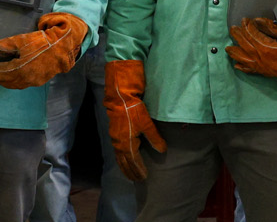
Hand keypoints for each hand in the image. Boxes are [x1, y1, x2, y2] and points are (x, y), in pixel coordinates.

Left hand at [0, 13, 89, 89]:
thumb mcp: (21, 40)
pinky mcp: (39, 81)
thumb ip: (4, 46)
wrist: (62, 48)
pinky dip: (14, 81)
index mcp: (19, 69)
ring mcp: (32, 81)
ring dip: (4, 80)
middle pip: (5, 81)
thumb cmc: (41, 42)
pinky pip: (22, 83)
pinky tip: (13, 74)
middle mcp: (24, 79)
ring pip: (14, 84)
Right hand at [103, 59, 163, 180]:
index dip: (139, 170)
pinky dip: (121, 158)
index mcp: (126, 144)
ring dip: (124, 166)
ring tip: (129, 173)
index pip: (134, 162)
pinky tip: (123, 157)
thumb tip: (162, 150)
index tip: (144, 177)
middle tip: (137, 180)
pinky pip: (117, 151)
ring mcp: (114, 139)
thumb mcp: (147, 124)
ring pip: (119, 157)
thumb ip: (155, 138)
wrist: (119, 97)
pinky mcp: (114, 133)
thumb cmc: (133, 110)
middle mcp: (118, 144)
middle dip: (130, 172)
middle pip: (124, 163)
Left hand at [225, 18, 276, 81]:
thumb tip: (258, 22)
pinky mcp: (273, 73)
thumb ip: (272, 28)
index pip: (254, 37)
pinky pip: (255, 71)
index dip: (248, 28)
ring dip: (237, 53)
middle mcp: (267, 61)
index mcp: (271, 50)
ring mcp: (269, 69)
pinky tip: (238, 66)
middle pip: (248, 48)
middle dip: (239, 37)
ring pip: (248, 61)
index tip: (245, 20)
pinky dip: (245, 68)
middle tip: (233, 29)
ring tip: (229, 48)